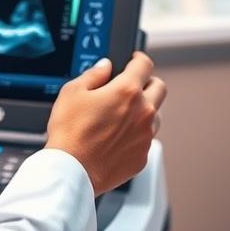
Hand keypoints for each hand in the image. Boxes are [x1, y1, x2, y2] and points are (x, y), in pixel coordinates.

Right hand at [46, 52, 166, 195]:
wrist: (72, 171)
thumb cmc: (70, 133)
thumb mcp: (72, 92)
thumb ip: (93, 74)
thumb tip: (105, 66)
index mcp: (127, 91)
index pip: (145, 64)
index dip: (139, 58)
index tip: (135, 60)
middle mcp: (143, 112)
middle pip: (159, 87)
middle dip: (148, 82)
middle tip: (133, 86)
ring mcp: (146, 135)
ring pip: (156, 114)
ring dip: (145, 109)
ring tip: (124, 115)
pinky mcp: (143, 156)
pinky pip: (146, 139)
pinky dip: (137, 134)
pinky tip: (118, 137)